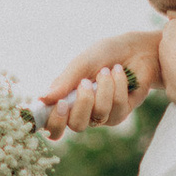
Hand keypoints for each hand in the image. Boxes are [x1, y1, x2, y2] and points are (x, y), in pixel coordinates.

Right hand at [42, 30, 162, 136]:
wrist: (135, 49)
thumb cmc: (104, 54)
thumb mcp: (81, 63)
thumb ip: (64, 82)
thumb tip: (41, 99)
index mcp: (65, 100)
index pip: (52, 126)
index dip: (53, 123)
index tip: (60, 104)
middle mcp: (82, 112)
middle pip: (76, 125)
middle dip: (83, 103)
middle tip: (85, 82)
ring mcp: (102, 115)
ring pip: (99, 114)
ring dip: (103, 88)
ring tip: (106, 70)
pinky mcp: (121, 113)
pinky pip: (117, 106)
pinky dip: (118, 85)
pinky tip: (119, 72)